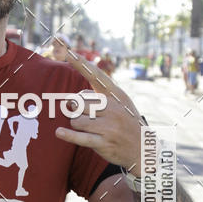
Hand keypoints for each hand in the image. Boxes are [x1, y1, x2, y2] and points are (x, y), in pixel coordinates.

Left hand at [54, 43, 145, 172]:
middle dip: (75, 109)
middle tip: (85, 115)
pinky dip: (68, 135)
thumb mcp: (120, 104)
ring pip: (75, 119)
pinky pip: (79, 136)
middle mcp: (113, 108)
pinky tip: (59, 132)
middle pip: (78, 102)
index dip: (81, 63)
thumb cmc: (126, 124)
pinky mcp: (103, 142)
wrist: (143, 150)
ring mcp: (108, 126)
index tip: (68, 51)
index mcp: (116, 95)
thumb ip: (98, 97)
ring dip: (76, 124)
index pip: (96, 75)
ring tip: (89, 128)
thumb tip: (72, 99)